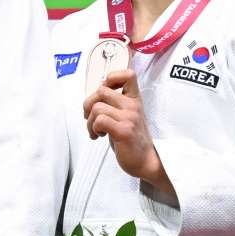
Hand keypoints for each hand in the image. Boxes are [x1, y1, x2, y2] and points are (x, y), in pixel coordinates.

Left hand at [83, 69, 170, 194]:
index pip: (128, 74)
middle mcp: (133, 105)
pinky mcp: (123, 131)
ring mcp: (129, 117)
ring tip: (96, 131)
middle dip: (88, 104)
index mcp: (134, 99)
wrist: (146, 161)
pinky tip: (98, 136)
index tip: (105, 92)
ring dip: (90, 121)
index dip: (112, 77)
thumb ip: (114, 103)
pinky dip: (93, 129)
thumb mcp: (126, 115)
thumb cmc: (132, 140)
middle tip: (89, 117)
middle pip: (101, 90)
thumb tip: (94, 96)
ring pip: (97, 107)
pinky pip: (99, 120)